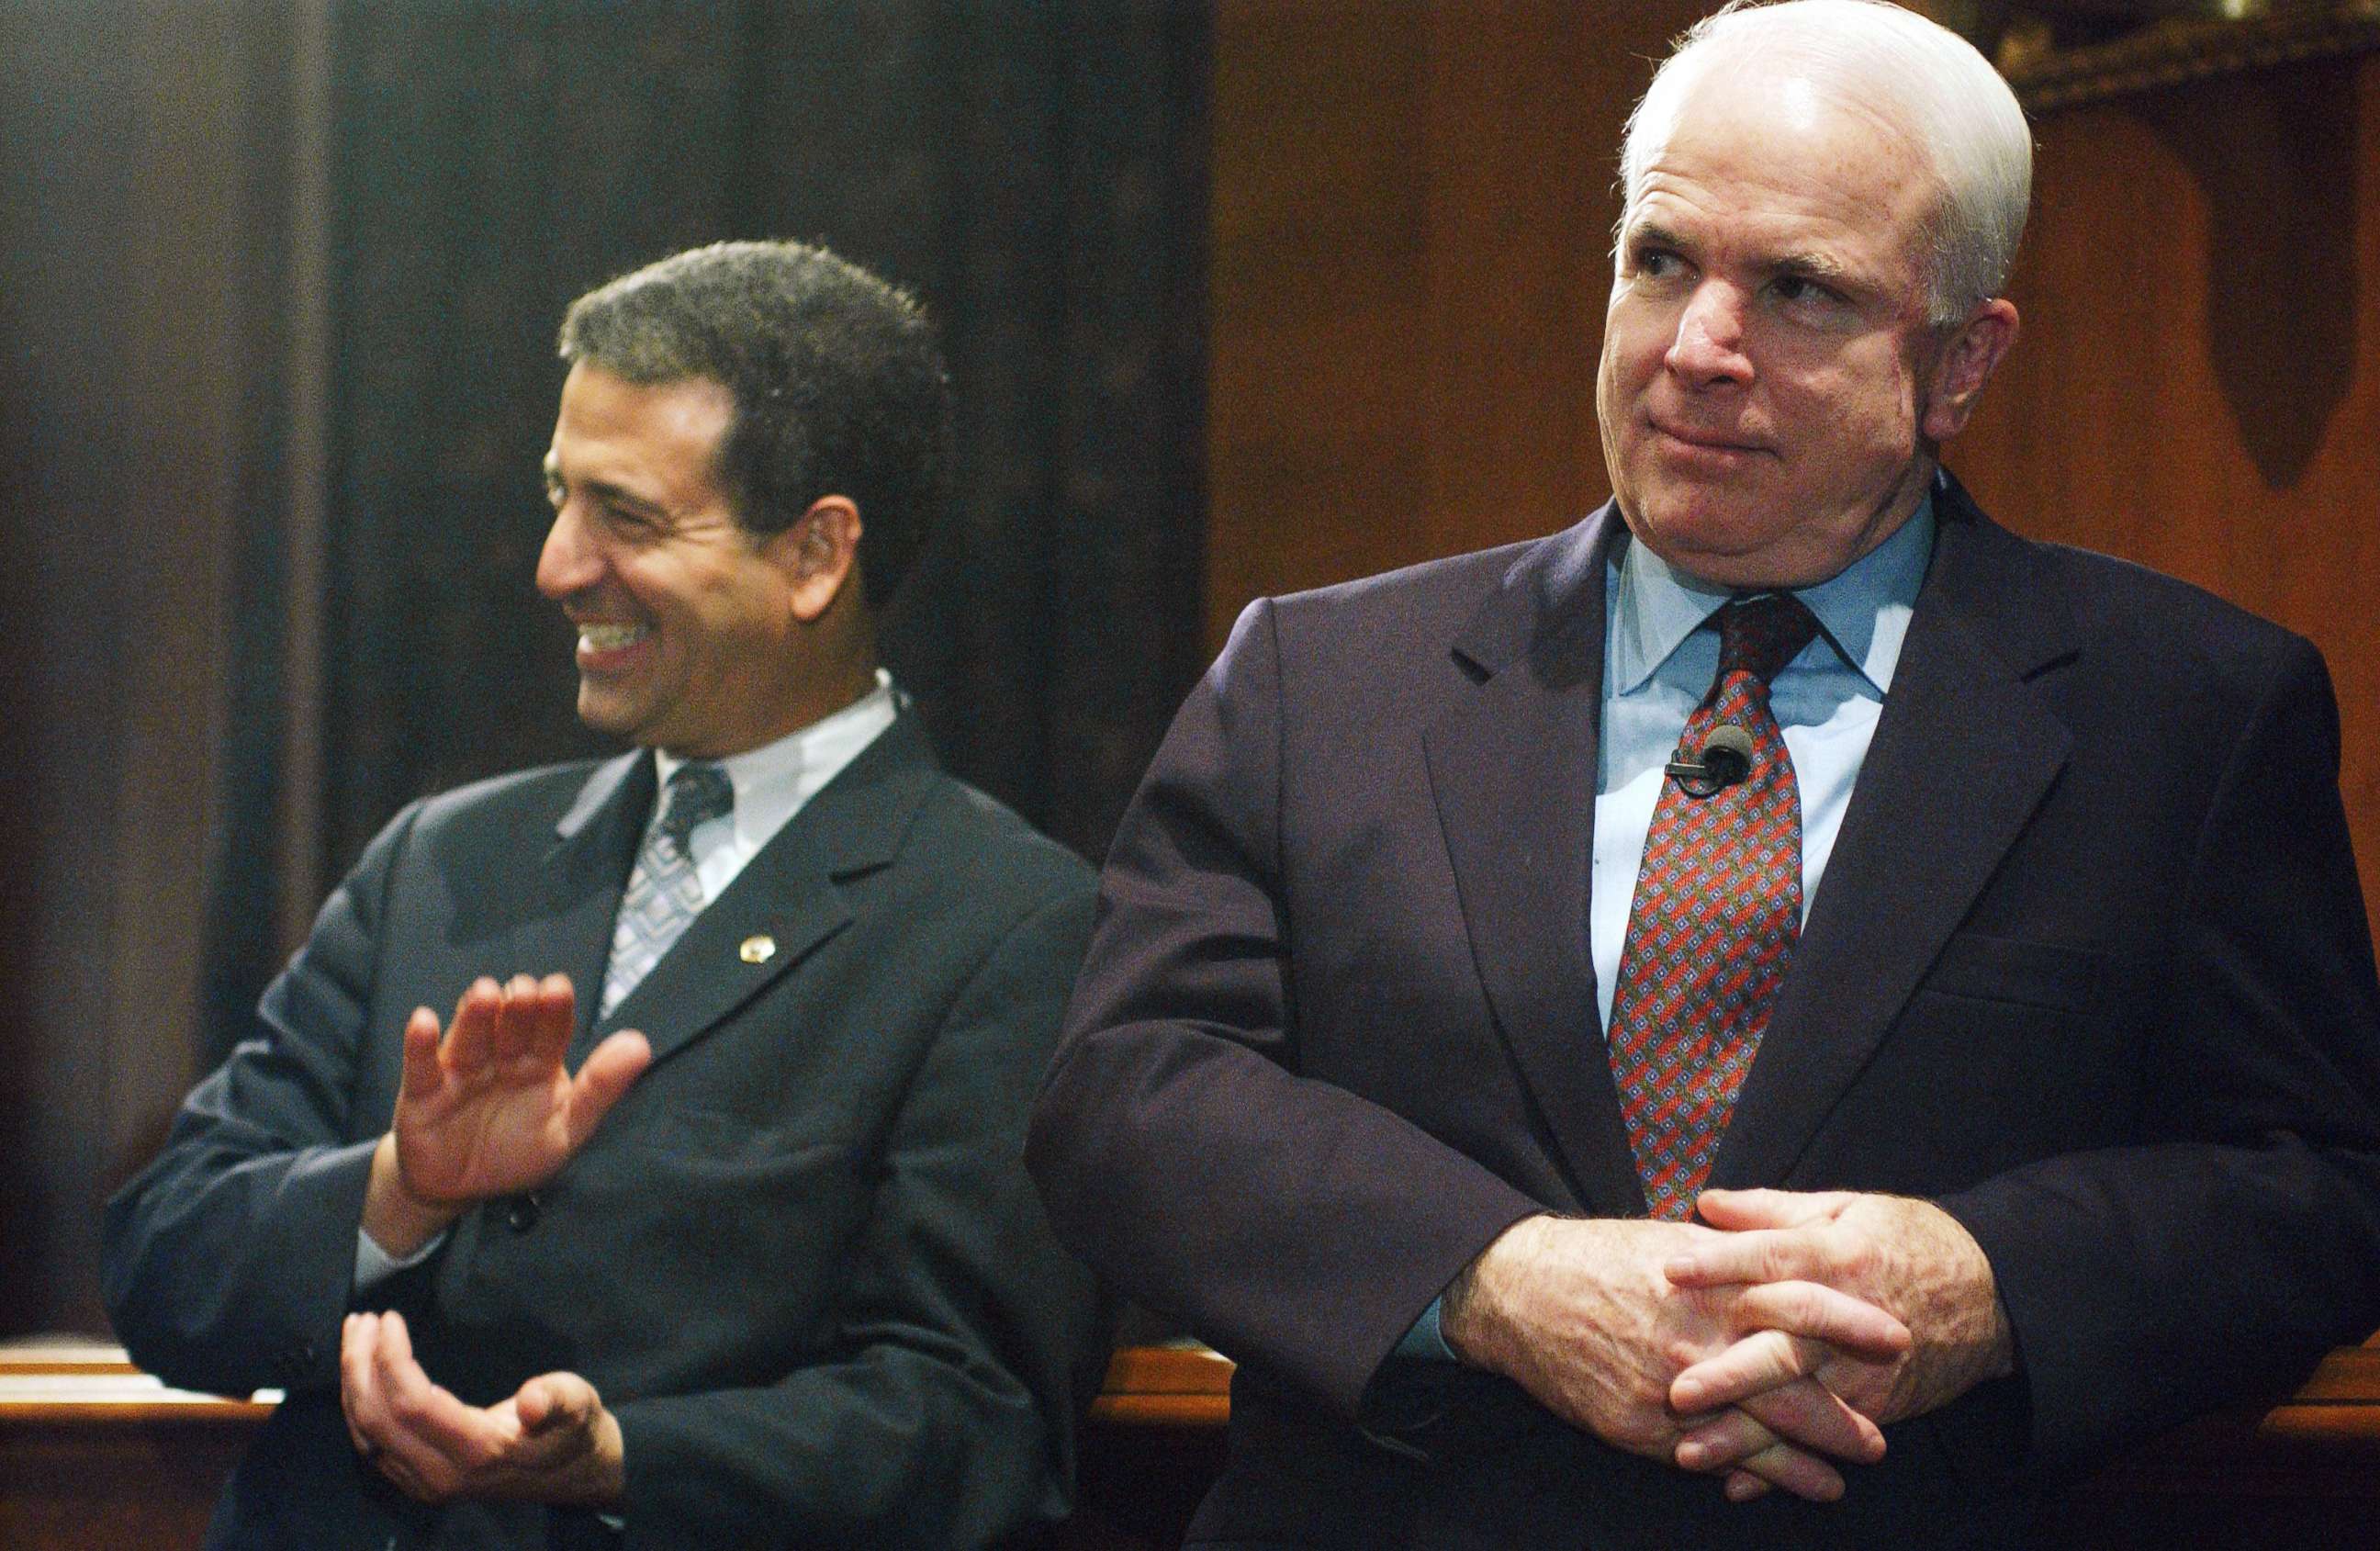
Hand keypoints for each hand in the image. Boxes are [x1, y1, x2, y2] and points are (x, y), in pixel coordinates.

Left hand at [340, 1310, 624, 1507]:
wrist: (573, 1474)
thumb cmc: (574, 1429)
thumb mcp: (579, 1405)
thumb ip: (559, 1400)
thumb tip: (533, 1401)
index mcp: (477, 1451)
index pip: (411, 1405)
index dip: (391, 1359)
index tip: (390, 1317)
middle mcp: (440, 1473)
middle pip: (377, 1419)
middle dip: (360, 1365)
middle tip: (363, 1319)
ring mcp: (424, 1482)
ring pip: (365, 1434)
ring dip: (353, 1382)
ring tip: (355, 1336)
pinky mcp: (417, 1480)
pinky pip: (370, 1444)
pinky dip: (358, 1404)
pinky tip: (360, 1374)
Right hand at [361, 974, 650, 1255]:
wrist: (459, 1190)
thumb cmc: (517, 1151)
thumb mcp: (567, 1128)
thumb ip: (601, 1089)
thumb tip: (640, 1046)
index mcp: (539, 1062)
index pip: (551, 1029)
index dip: (554, 1009)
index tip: (558, 990)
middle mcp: (501, 1057)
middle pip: (510, 1025)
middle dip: (518, 1007)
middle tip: (525, 991)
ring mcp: (461, 1071)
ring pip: (469, 1036)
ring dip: (475, 1015)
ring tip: (484, 994)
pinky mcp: (423, 1093)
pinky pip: (420, 1066)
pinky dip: (420, 1044)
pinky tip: (424, 1022)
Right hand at [1440, 1214, 1910, 1501]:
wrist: (1522, 1292)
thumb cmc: (1598, 1257)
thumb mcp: (1672, 1243)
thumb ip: (1731, 1256)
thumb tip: (1784, 1254)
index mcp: (1712, 1285)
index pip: (1800, 1303)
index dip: (1851, 1322)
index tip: (1897, 1333)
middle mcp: (1698, 1339)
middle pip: (1788, 1383)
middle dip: (1841, 1414)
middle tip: (1880, 1438)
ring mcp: (1671, 1388)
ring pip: (1755, 1432)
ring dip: (1807, 1457)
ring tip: (1847, 1473)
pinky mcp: (1641, 1424)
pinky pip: (1710, 1457)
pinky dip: (1754, 1475)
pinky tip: (1788, 1486)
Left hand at [1662, 1190, 2013, 1497]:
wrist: (1994, 1291)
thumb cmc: (1908, 1240)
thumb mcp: (1845, 1209)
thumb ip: (1772, 1211)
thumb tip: (1705, 1204)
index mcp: (1840, 1257)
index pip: (1773, 1259)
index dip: (1722, 1264)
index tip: (1669, 1270)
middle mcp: (1850, 1319)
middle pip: (1784, 1347)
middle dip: (1730, 1373)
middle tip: (1677, 1391)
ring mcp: (1865, 1371)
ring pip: (1798, 1406)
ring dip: (1746, 1434)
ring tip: (1690, 1453)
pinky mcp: (1877, 1406)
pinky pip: (1822, 1439)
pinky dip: (1784, 1467)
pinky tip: (1739, 1485)